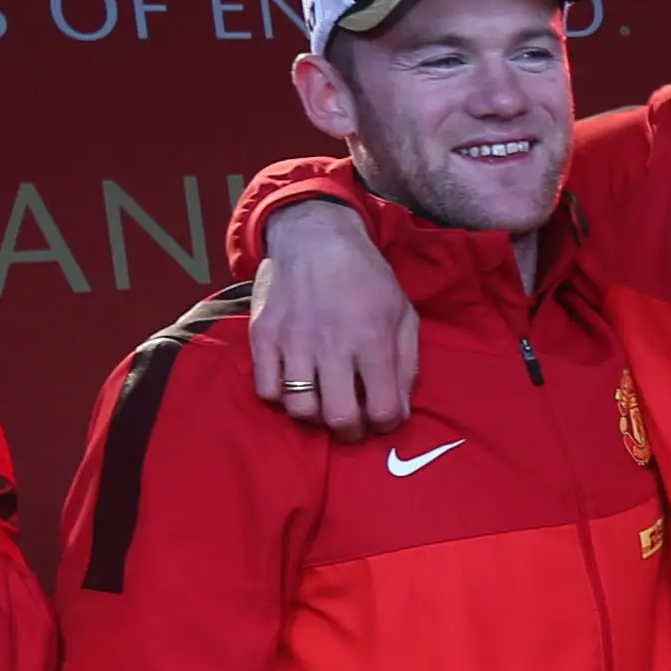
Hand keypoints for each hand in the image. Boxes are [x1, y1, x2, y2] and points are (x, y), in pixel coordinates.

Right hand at [249, 201, 418, 440]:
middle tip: (353, 422)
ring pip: (301, 410)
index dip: (387, 425)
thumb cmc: (366, 278)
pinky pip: (266, 391)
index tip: (383, 418)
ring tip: (324, 402)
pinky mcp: (264, 337)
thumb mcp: (403, 313)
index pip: (383, 410)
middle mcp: (332, 345)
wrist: (315, 238)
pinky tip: (294, 384)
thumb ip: (406, 365)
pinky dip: (281, 397)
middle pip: (340, 418)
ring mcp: (293, 342)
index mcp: (373, 339)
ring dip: (316, 417)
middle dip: (351, 432)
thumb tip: (398, 412)